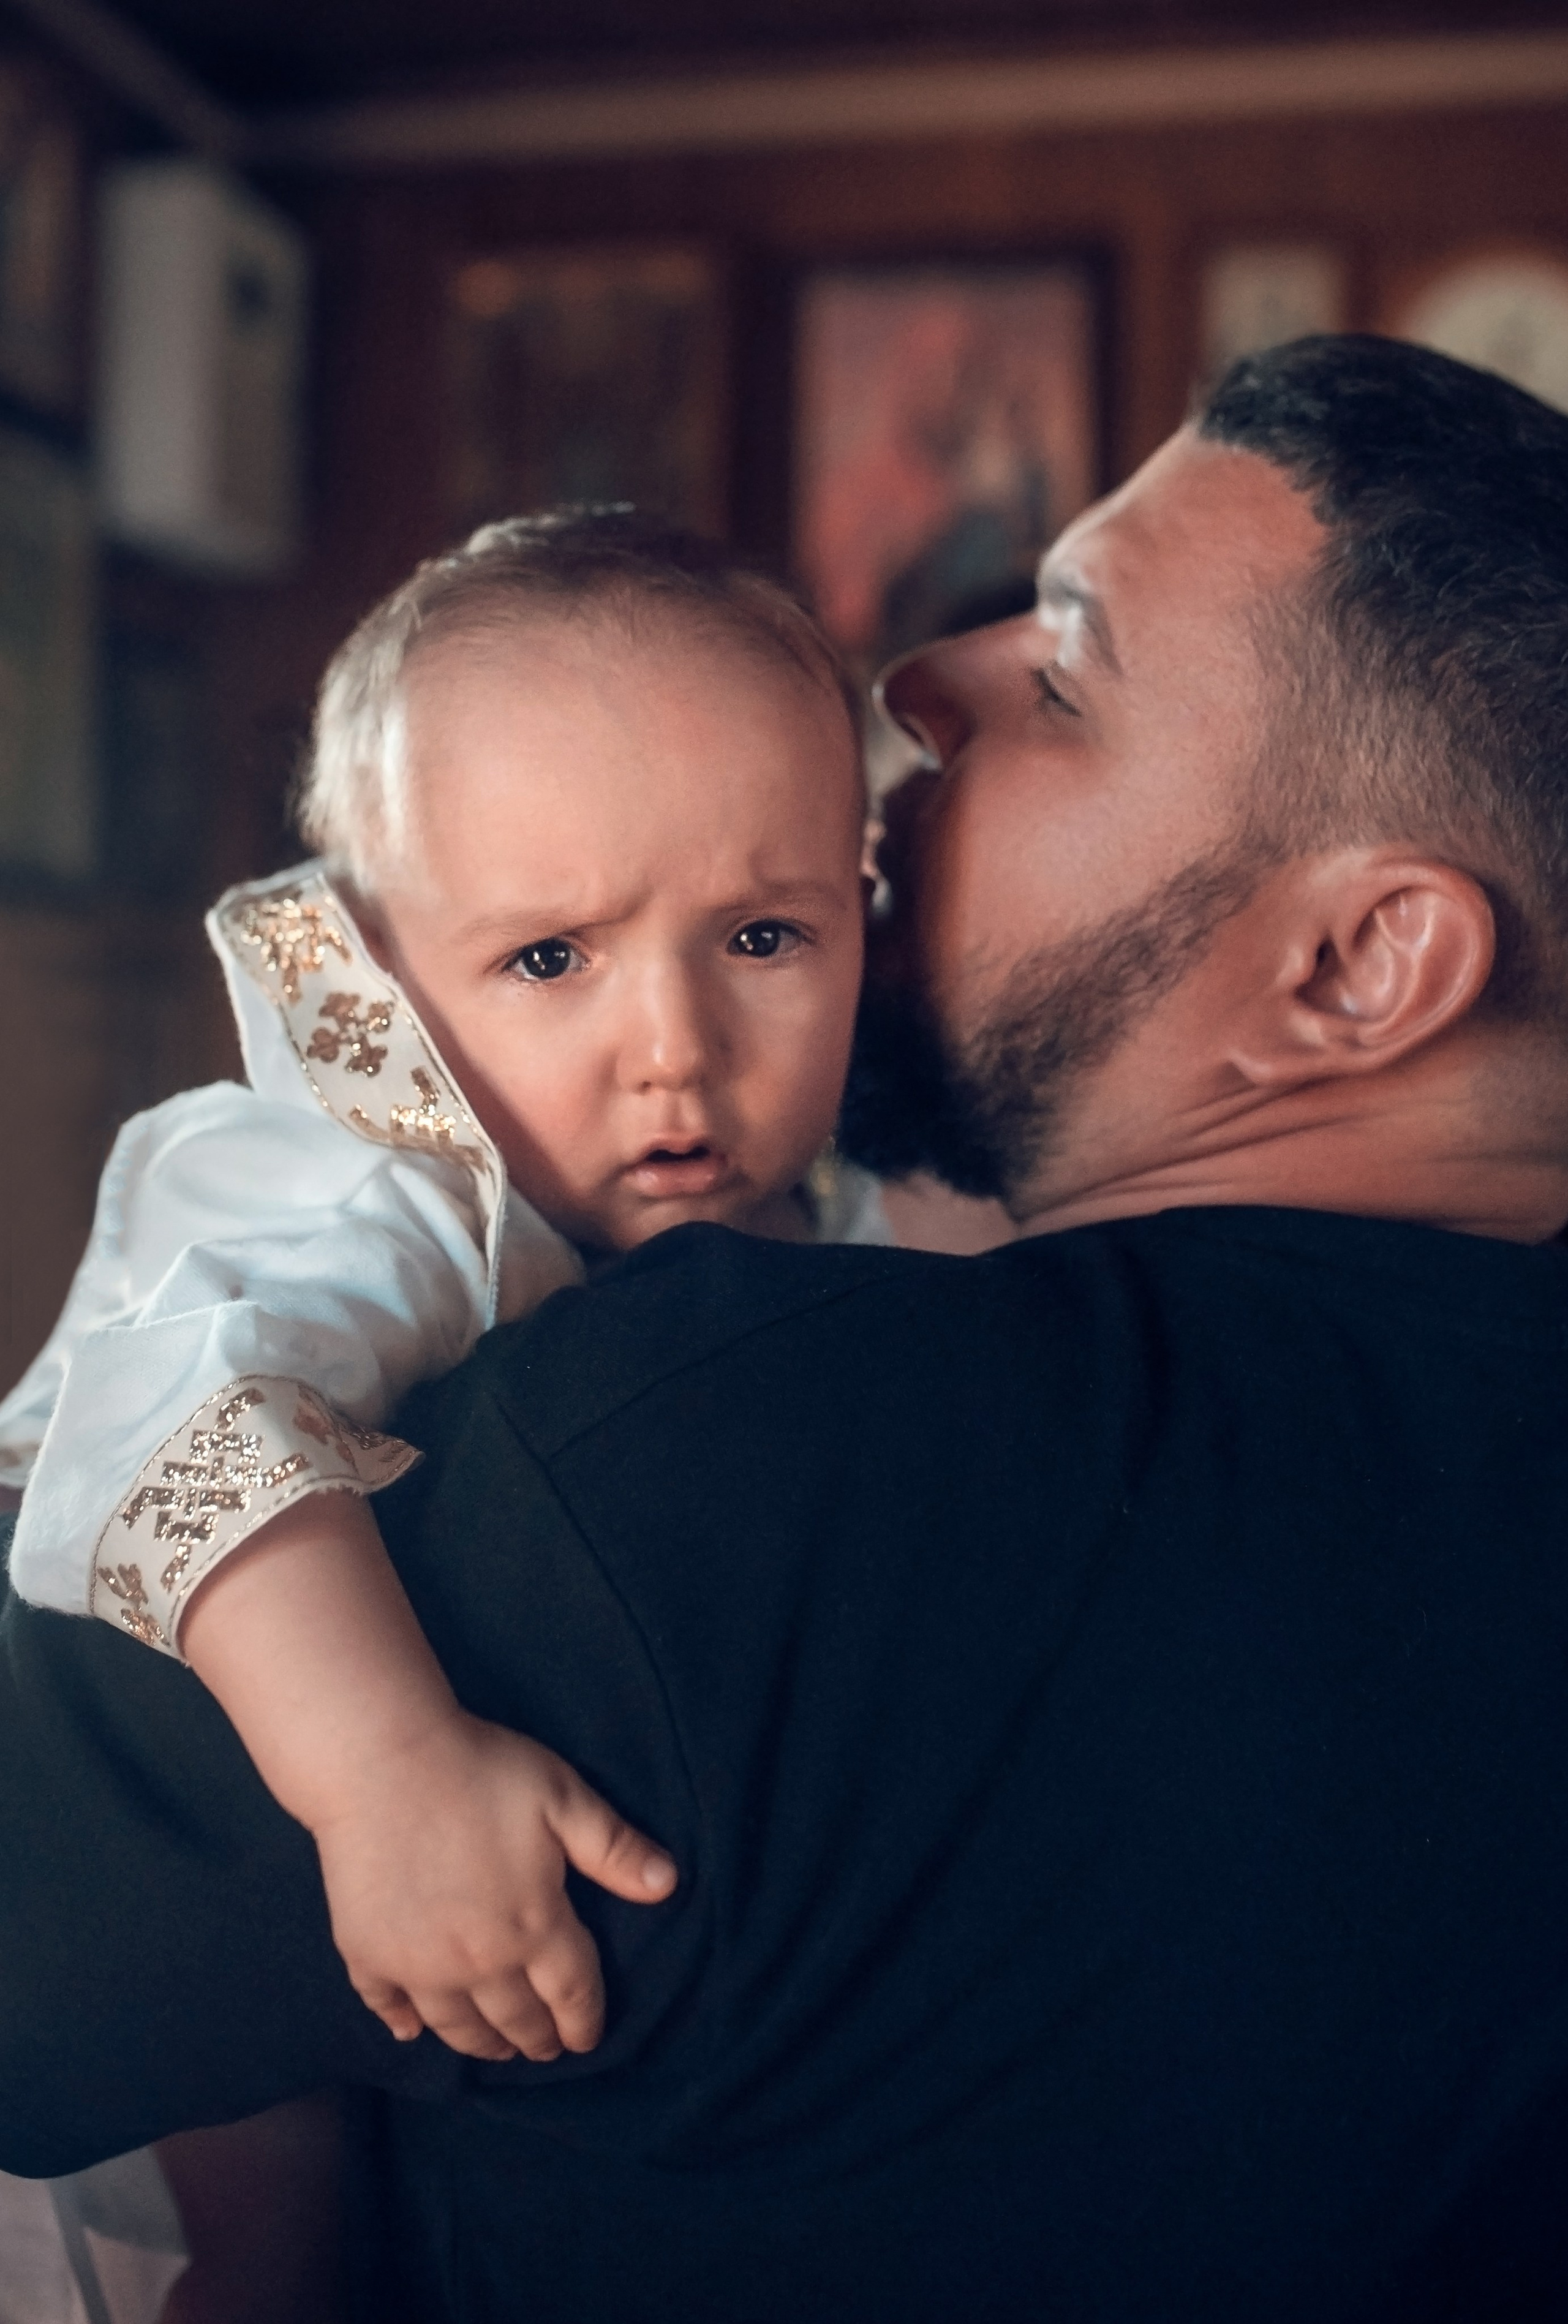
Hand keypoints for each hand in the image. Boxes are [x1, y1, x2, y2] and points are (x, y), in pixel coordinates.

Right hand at [310, 1710, 676, 2063]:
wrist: (381, 1761)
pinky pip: (387, 2005)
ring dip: (482, 2044)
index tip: (588, 2040)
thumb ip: (614, 1848)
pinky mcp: (367, 1953)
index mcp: (534, 1924)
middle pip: (517, 2018)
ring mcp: (419, 1965)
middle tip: (545, 2051)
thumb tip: (669, 1885)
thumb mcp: (562, 1798)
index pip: (571, 1990)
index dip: (584, 2020)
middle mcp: (480, 1961)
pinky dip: (401, 2024)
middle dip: (537, 2039)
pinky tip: (408, 2032)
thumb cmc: (480, 1772)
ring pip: (457, 2026)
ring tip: (495, 2050)